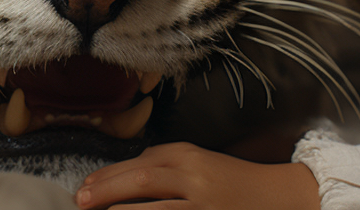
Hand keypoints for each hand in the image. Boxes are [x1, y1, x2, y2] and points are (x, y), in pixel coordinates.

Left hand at [75, 142, 320, 209]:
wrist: (278, 197)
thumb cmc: (233, 182)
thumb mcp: (200, 164)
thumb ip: (165, 165)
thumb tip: (120, 177)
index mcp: (190, 156)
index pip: (141, 163)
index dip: (109, 176)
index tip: (85, 187)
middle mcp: (196, 176)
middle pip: (143, 180)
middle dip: (107, 190)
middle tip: (81, 201)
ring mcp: (204, 204)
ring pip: (155, 208)